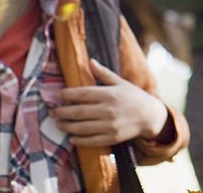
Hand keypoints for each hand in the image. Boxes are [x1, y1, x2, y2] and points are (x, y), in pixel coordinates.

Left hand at [54, 59, 170, 146]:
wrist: (150, 116)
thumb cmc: (134, 96)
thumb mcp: (120, 82)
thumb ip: (103, 73)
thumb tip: (89, 61)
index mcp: (109, 94)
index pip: (83, 94)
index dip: (68, 95)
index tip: (58, 95)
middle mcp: (108, 109)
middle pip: (78, 112)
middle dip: (62, 112)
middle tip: (52, 112)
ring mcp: (110, 125)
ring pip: (82, 127)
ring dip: (67, 126)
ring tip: (58, 124)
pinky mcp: (112, 137)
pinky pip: (91, 140)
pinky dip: (79, 140)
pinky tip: (71, 137)